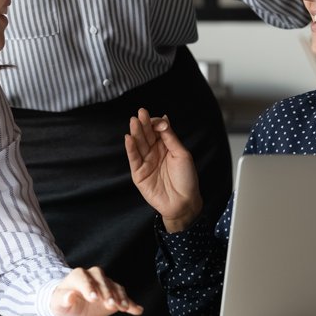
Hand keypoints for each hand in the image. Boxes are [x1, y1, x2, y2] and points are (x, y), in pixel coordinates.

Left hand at [51, 266, 142, 315]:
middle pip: (102, 281)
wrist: (71, 302)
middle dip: (107, 292)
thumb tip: (69, 295)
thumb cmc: (63, 300)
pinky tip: (137, 309)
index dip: (89, 287)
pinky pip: (123, 297)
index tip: (93, 298)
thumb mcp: (58, 302)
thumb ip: (63, 298)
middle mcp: (94, 277)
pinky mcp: (113, 294)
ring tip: (123, 307)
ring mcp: (105, 284)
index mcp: (79, 276)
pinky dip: (130, 303)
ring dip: (120, 297)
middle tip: (109, 304)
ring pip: (115, 287)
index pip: (84, 278)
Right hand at [125, 107, 202, 231]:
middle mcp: (154, 152)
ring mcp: (145, 162)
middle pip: (146, 135)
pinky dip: (130, 148)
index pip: (156, 130)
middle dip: (144, 124)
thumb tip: (164, 118)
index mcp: (165, 146)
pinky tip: (129, 138)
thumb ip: (170, 137)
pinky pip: (133, 159)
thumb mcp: (181, 154)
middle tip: (140, 113)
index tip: (158, 121)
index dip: (156, 124)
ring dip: (135, 133)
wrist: (184, 202)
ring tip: (134, 122)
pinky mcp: (138, 174)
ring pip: (138, 144)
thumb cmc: (186, 178)